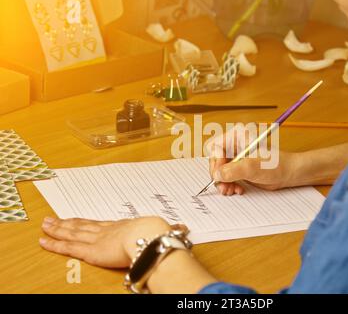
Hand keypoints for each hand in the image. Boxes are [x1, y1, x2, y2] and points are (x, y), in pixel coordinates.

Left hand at [40, 217, 170, 267]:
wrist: (151, 238)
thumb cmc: (156, 234)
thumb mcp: (164, 231)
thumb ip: (170, 231)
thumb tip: (182, 229)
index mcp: (122, 226)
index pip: (100, 224)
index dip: (87, 222)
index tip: (77, 219)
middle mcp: (106, 230)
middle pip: (82, 225)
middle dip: (67, 222)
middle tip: (52, 218)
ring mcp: (96, 239)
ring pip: (72, 233)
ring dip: (57, 229)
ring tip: (45, 225)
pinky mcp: (90, 250)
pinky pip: (69, 247)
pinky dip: (55, 243)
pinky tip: (44, 240)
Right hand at [207, 127, 296, 195]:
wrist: (288, 173)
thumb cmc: (276, 165)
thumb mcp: (252, 167)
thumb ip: (233, 170)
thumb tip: (217, 175)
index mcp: (237, 136)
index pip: (216, 148)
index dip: (216, 163)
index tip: (220, 175)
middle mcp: (235, 145)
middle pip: (216, 160)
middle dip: (219, 175)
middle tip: (223, 187)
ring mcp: (236, 157)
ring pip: (220, 170)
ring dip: (224, 182)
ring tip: (231, 190)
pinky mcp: (239, 167)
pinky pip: (227, 176)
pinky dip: (229, 184)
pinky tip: (238, 189)